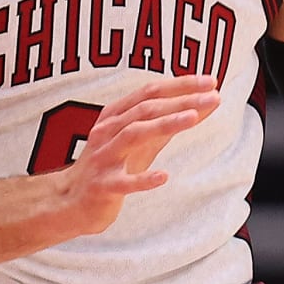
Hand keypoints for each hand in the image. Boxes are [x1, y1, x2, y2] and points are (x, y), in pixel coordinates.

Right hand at [57, 75, 218, 234]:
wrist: (71, 202)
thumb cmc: (111, 166)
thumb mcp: (140, 141)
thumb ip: (168, 123)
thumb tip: (206, 105)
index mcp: (114, 116)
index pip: (149, 91)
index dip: (180, 84)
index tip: (210, 81)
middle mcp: (107, 131)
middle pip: (145, 108)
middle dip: (181, 101)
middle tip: (212, 96)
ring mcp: (103, 158)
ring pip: (133, 134)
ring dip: (164, 125)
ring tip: (193, 119)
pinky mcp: (102, 186)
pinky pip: (123, 182)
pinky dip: (143, 178)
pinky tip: (164, 176)